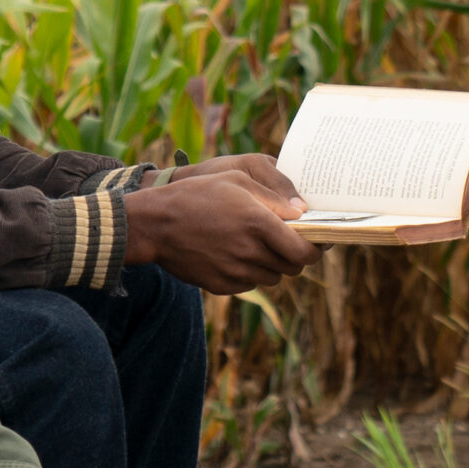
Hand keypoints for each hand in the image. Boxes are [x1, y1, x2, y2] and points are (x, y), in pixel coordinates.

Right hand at [126, 157, 321, 293]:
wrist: (154, 224)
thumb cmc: (195, 195)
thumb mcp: (235, 181)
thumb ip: (274, 198)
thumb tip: (303, 212)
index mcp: (259, 224)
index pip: (305, 251)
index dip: (314, 249)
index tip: (313, 243)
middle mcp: (251, 252)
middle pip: (291, 267)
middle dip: (292, 255)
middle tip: (281, 240)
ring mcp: (236, 272)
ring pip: (272, 277)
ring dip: (270, 264)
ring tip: (252, 244)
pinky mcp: (222, 286)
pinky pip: (249, 284)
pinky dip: (248, 273)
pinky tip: (231, 253)